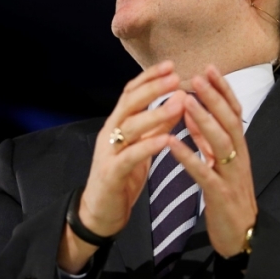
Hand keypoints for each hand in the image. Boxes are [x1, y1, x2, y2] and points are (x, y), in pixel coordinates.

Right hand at [58, 61, 184, 272]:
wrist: (100, 212)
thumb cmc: (122, 177)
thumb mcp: (141, 146)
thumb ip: (155, 126)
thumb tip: (177, 102)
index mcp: (117, 124)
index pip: (131, 92)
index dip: (150, 77)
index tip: (171, 65)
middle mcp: (109, 133)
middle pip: (129, 102)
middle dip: (153, 88)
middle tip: (176, 77)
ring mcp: (108, 152)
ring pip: (130, 126)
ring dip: (156, 113)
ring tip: (179, 103)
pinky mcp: (111, 174)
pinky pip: (130, 156)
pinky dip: (148, 146)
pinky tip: (166, 140)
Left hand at [168, 65, 256, 257]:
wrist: (242, 238)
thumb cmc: (228, 199)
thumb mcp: (220, 164)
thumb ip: (209, 141)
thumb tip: (195, 114)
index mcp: (239, 149)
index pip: (234, 112)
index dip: (223, 90)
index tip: (208, 68)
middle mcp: (239, 158)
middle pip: (230, 121)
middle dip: (214, 97)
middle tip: (197, 76)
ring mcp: (232, 176)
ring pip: (221, 143)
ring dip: (203, 120)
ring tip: (186, 102)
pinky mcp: (221, 196)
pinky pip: (204, 173)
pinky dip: (188, 156)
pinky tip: (172, 144)